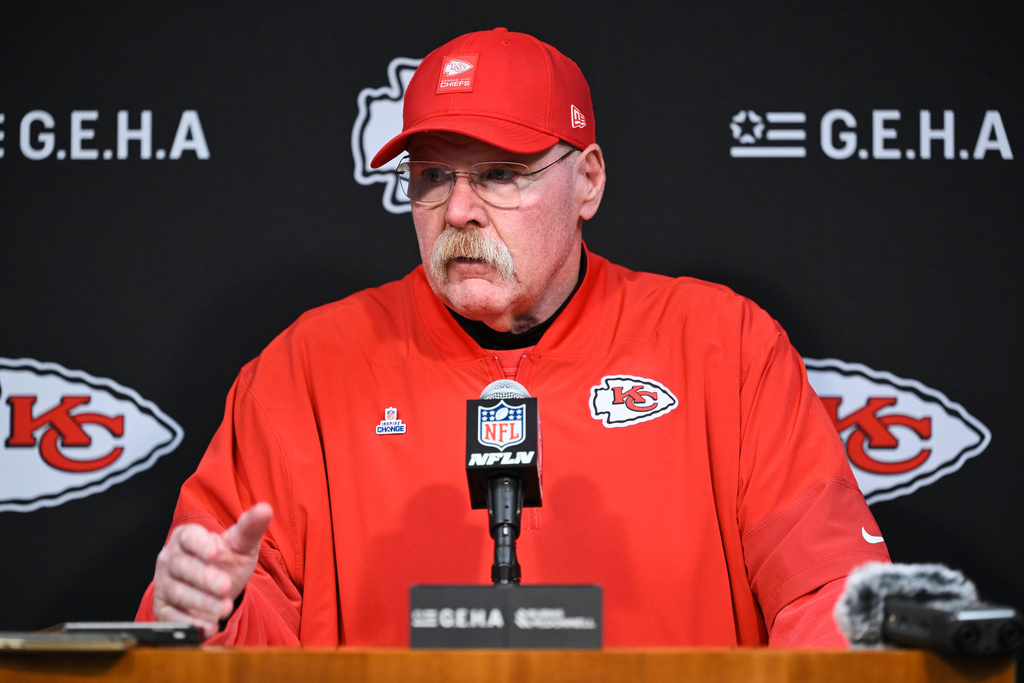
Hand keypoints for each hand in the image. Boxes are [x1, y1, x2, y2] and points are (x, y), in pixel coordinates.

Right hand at [152, 502, 272, 637]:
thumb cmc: (225, 559)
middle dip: (205, 579)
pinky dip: (189, 623)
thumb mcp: (240, 544)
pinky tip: (208, 627)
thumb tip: (266, 509)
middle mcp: (170, 559)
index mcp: (186, 537)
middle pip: (184, 568)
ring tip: (224, 609)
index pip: (189, 538)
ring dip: (202, 603)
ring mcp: (164, 584)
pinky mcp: (163, 608)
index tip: (215, 553)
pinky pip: (172, 617)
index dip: (200, 545)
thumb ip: (250, 527)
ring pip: (180, 593)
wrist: (215, 586)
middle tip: (226, 588)